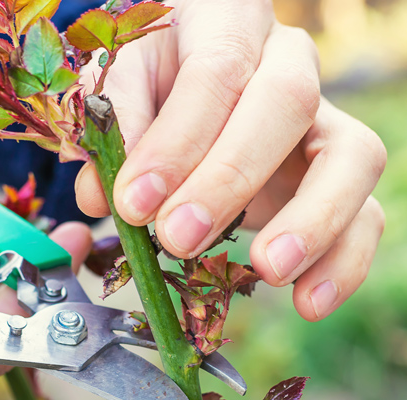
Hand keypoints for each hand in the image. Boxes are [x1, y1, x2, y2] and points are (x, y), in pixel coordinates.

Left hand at [74, 0, 384, 320]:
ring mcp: (323, 117)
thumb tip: (103, 195)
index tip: (134, 202)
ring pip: (352, 156)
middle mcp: (286, 60)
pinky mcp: (337, 171)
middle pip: (286, 103)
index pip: (214, 71)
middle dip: (229, 179)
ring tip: (267, 270)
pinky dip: (344, 260)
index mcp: (226, 22)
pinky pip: (366, 211)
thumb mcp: (120, 89)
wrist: (190, 83)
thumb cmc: (154, 81)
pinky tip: (307, 301)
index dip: (176, 141)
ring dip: (312, 221)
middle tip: (178, 237)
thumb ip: (112, 132)